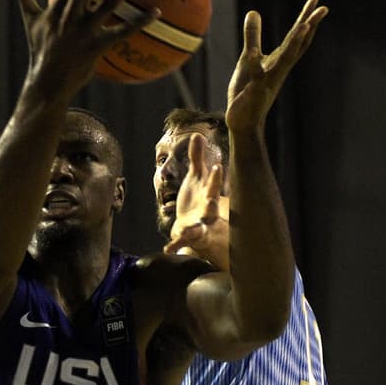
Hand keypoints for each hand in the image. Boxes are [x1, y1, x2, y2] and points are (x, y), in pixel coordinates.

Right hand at [5, 0, 153, 102]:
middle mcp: (68, 19)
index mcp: (55, 11)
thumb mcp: (31, 22)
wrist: (46, 84)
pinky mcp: (94, 49)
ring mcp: (82, 34)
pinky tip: (156, 12)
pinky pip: (120, 33)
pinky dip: (139, 22)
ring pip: (105, 6)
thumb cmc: (40, 51)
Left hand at [164, 133, 229, 267]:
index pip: (212, 184)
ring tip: (189, 229)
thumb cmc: (197, 199)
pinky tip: (168, 250)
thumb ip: (197, 158)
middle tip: (211, 200)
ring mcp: (197, 224)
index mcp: (207, 194)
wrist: (194, 225)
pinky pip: (180, 242)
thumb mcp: (195, 178)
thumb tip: (197, 134)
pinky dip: (174, 246)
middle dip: (210, 202)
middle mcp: (206, 210)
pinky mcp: (186, 236)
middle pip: (210, 206)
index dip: (215, 177)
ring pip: (198, 227)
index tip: (217, 167)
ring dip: (194, 228)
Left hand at [226, 0, 327, 131]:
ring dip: (295, 43)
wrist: (245, 120)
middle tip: (323, 8)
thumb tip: (254, 12)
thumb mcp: (249, 58)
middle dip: (309, 26)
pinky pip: (256, 77)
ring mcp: (270, 79)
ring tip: (304, 25)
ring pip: (285, 60)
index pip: (296, 37)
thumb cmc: (248, 88)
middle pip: (297, 44)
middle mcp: (279, 68)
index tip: (316, 1)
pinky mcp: (255, 91)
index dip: (306, 19)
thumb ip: (253, 36)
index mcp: (279, 60)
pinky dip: (256, 66)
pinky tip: (252, 53)